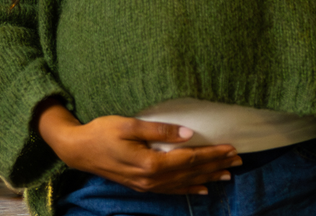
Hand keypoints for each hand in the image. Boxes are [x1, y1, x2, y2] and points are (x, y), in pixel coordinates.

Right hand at [35, 100, 240, 194]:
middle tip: (238, 160)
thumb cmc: (101, 132)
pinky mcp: (141, 186)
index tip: (231, 148)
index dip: (212, 154)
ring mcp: (146, 185)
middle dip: (216, 165)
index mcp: (150, 163)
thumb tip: (187, 134)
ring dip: (207, 178)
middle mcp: (151, 179)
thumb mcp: (128, 124)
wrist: (77, 150)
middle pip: (190, 172)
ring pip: (184, 183)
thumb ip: (158, 130)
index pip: (189, 159)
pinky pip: (171, 190)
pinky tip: (202, 189)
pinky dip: (189, 189)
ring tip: (228, 175)